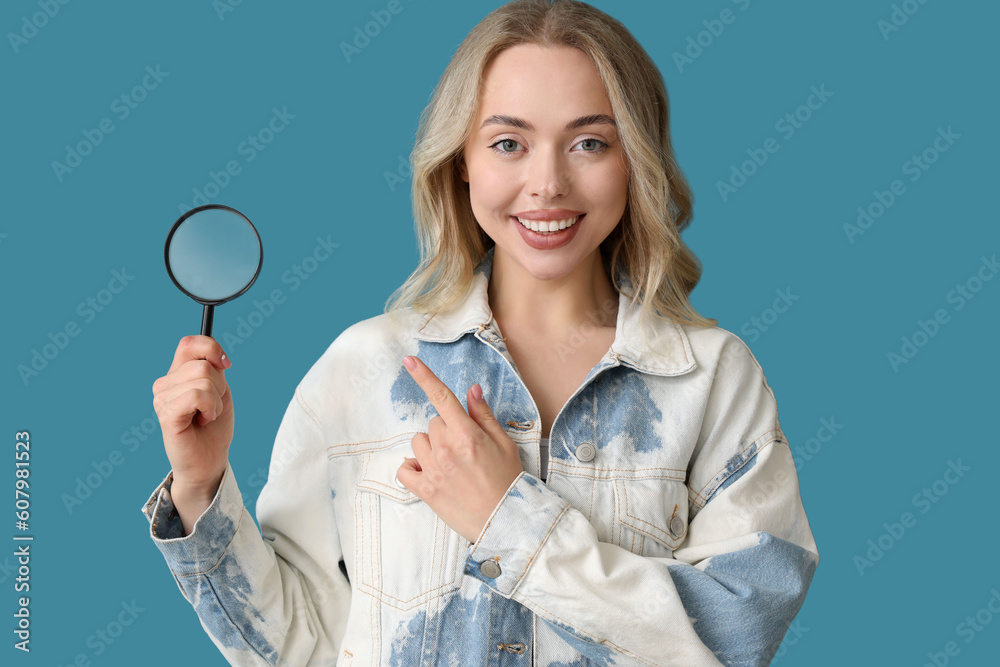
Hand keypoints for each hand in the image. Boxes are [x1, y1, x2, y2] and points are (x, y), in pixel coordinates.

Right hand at [151, 335, 233, 527]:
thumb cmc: (214, 427)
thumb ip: (214, 368)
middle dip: (220, 386)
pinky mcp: (166, 414)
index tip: (226, 365)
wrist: (209, 461)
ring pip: (202, 379)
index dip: (211, 348)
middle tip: (212, 407)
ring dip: (216, 401)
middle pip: (202, 364)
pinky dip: (210, 408)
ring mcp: (162, 399)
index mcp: (177, 374)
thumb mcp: (220, 391)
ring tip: (206, 416)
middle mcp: (165, 384)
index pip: (189, 343)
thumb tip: (216, 354)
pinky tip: (203, 421)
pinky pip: (196, 395)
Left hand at [395, 355, 523, 543]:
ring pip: (419, 442)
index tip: (408, 360)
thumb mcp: (504, 443)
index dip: (424, 376)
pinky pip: (405, 469)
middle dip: (446, 430)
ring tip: (451, 465)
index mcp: (467, 434)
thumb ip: (483, 415)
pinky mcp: (424, 490)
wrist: (506, 520)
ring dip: (431, 448)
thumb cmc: (508, 480)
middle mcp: (447, 449)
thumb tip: (471, 390)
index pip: (442, 397)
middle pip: (434, 423)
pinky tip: (430, 473)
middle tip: (465, 450)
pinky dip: (413, 468)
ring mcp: (433, 470)